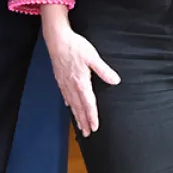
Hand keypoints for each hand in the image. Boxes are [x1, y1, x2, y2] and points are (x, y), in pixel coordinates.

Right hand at [42, 9, 119, 136]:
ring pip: (71, 103)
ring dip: (76, 115)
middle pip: (79, 108)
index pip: (88, 104)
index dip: (92, 117)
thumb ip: (104, 70)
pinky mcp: (59, 78)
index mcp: (81, 82)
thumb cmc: (75, 46)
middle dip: (84, 121)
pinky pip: (64, 95)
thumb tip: (115, 81)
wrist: (57, 39)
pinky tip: (69, 106)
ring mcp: (64, 83)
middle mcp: (72, 86)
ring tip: (80, 125)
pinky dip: (68, 103)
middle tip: (87, 133)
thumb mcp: (93, 57)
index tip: (95, 127)